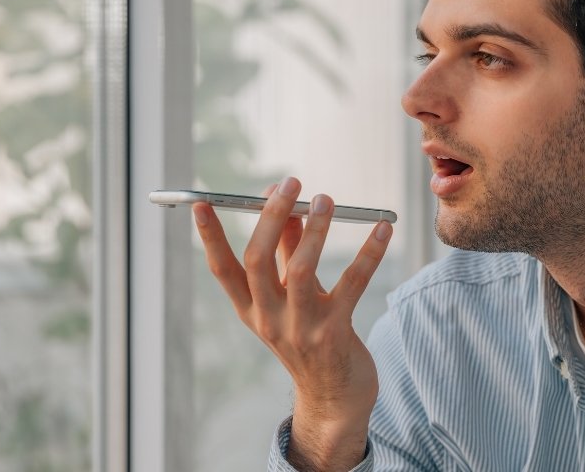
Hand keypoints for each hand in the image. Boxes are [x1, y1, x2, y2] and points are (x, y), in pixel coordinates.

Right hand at [192, 176, 393, 469]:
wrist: (334, 400)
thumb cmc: (311, 339)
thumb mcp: (290, 299)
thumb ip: (287, 253)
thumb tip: (285, 206)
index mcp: (251, 311)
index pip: (222, 270)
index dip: (210, 237)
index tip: (202, 203)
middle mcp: (269, 320)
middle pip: (257, 261)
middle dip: (270, 217)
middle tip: (290, 183)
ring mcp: (301, 330)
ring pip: (301, 271)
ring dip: (314, 230)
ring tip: (325, 199)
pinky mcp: (335, 334)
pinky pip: (352, 285)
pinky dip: (368, 253)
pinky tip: (383, 229)